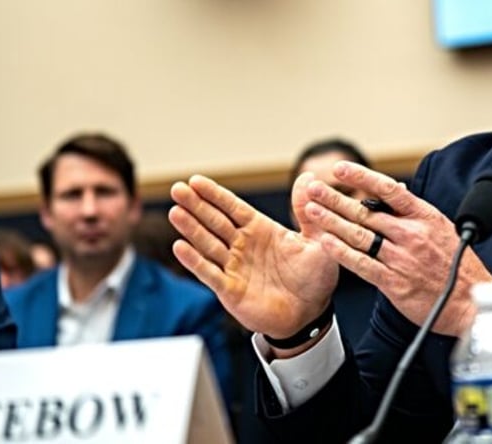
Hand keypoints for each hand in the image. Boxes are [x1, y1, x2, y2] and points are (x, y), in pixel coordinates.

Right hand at [169, 174, 337, 340]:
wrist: (312, 314)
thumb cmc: (315, 277)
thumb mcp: (316, 239)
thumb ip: (307, 210)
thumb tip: (307, 176)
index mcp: (261, 230)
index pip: (233, 207)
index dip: (215, 194)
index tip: (196, 180)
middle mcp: (243, 245)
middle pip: (214, 221)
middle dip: (196, 205)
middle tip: (177, 189)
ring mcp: (234, 267)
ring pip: (207, 243)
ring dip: (191, 228)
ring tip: (175, 211)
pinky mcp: (230, 289)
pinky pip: (209, 273)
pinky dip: (194, 260)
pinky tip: (179, 247)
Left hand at [303, 161, 491, 336]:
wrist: (470, 301)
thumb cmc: (457, 265)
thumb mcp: (441, 227)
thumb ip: (414, 211)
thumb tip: (395, 190)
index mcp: (423, 216)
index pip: (387, 189)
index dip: (361, 176)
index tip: (339, 169)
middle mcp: (410, 234)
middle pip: (365, 211)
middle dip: (335, 198)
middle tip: (313, 188)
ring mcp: (401, 258)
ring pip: (359, 235)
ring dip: (331, 221)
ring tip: (310, 210)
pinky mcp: (394, 283)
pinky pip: (361, 264)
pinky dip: (341, 253)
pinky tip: (325, 243)